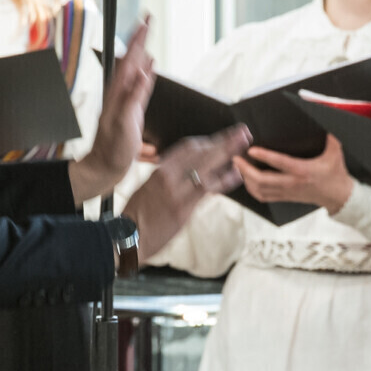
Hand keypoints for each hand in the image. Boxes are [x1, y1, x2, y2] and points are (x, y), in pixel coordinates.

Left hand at [70, 19, 157, 203]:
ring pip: (134, 68)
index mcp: (119, 92)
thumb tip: (145, 70)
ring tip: (147, 36)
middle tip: (148, 19)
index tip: (146, 20)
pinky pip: (138, 83)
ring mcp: (124, 99)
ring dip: (141, 51)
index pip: (131, 58)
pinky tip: (149, 67)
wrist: (103, 168)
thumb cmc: (113, 150)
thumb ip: (134, 97)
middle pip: (131, 58)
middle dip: (139, 37)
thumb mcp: (125, 124)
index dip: (139, 38)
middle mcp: (120, 92)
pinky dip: (145, 71)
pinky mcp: (129, 109)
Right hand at [121, 125, 251, 258]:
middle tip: (242, 131)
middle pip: (200, 151)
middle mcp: (167, 176)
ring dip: (228, 152)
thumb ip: (165, 179)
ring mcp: (176, 192)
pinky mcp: (182, 208)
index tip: (221, 138)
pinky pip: (206, 189)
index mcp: (159, 170)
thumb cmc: (135, 217)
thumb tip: (183, 174)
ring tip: (244, 143)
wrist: (126, 238)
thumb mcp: (147, 190)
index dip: (207, 142)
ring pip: (206, 166)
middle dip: (223, 140)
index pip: (186, 148)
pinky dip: (224, 180)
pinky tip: (236, 173)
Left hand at [235, 136, 356, 212]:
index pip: (280, 163)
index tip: (251, 150)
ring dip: (246, 179)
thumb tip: (328, 115)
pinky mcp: (285, 197)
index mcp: (303, 170)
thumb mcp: (335, 153)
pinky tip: (247, 181)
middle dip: (246, 170)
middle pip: (263, 180)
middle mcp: (292, 183)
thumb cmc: (335, 173)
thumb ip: (332, 134)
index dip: (264, 156)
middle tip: (237, 159)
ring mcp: (287, 192)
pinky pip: (263, 196)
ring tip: (239, 167)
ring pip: (260, 190)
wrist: (337, 196)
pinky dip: (252, 189)